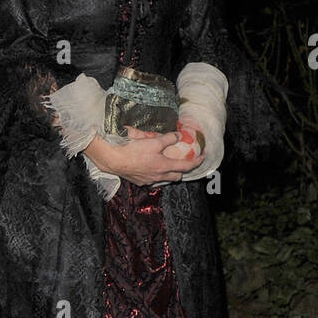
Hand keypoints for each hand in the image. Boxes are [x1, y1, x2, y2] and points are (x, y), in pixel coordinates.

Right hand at [84, 127, 204, 185]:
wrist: (114, 160)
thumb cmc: (134, 151)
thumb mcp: (153, 141)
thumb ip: (168, 139)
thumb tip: (178, 135)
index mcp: (165, 166)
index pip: (186, 166)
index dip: (196, 162)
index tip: (202, 157)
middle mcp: (159, 176)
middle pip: (177, 177)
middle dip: (182, 171)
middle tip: (182, 162)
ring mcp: (149, 181)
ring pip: (164, 179)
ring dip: (168, 173)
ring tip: (165, 165)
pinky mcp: (139, 181)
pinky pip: (152, 180)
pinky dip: (155, 174)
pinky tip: (150, 168)